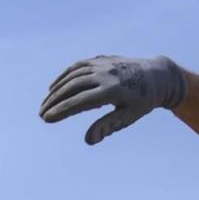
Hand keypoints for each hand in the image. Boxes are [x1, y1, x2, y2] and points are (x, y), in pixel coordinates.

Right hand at [40, 55, 188, 144]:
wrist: (157, 75)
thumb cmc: (142, 102)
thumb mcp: (129, 116)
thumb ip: (108, 126)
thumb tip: (88, 140)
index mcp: (113, 90)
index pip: (80, 101)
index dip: (62, 110)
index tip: (47, 119)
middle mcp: (105, 74)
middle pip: (72, 87)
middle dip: (54, 101)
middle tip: (41, 114)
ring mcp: (102, 64)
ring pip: (72, 76)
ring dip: (56, 89)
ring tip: (45, 104)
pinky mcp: (100, 58)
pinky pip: (77, 67)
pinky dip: (64, 76)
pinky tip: (54, 87)